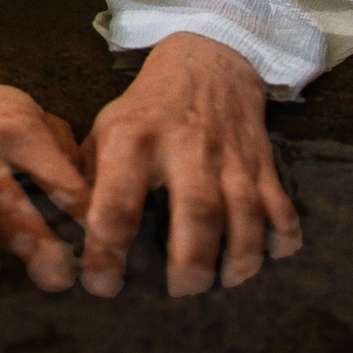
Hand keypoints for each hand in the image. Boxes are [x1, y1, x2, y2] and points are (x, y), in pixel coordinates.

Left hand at [78, 31, 300, 297]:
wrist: (206, 61)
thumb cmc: (145, 109)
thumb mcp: (105, 128)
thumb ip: (91, 179)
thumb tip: (70, 236)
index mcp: (133, 139)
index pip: (116, 204)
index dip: (106, 253)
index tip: (102, 285)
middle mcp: (184, 146)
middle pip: (196, 212)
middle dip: (191, 264)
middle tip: (181, 291)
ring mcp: (229, 155)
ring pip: (245, 214)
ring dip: (239, 259)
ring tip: (222, 281)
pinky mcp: (263, 162)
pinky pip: (282, 209)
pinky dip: (280, 240)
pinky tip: (264, 256)